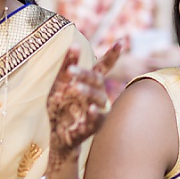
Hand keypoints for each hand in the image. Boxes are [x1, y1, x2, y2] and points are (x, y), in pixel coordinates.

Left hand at [46, 42, 122, 168]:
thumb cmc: (60, 108)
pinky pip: (98, 119)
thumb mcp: (58, 86)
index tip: (121, 42)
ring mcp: (97, 110)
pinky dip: (94, 114)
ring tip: (75, 87)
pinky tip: (90, 109)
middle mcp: (97, 95)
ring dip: (87, 91)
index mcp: (89, 84)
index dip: (112, 56)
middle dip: (84, 74)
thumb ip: (66, 67)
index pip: (102, 67)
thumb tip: (74, 45)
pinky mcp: (94, 126)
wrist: (58, 135)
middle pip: (96, 80)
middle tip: (70, 70)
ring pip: (98, 98)